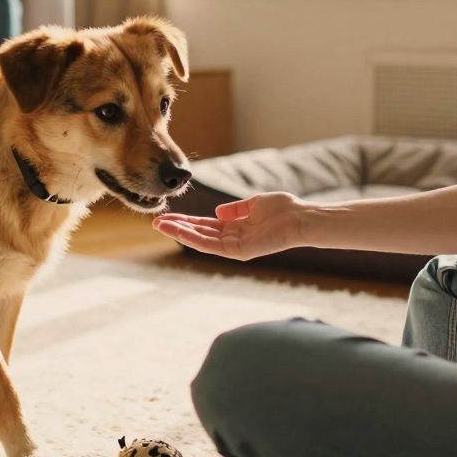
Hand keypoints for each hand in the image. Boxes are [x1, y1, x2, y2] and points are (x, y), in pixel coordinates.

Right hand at [152, 192, 305, 260]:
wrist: (301, 218)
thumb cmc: (284, 209)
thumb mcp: (254, 204)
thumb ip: (235, 209)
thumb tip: (217, 211)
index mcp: (235, 228)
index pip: (205, 225)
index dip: (186, 221)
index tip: (168, 216)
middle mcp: (232, 240)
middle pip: (199, 234)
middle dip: (177, 228)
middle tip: (155, 222)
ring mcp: (235, 247)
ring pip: (201, 241)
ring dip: (180, 233)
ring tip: (160, 225)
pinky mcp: (239, 251)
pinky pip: (212, 245)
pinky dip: (194, 238)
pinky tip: (179, 230)